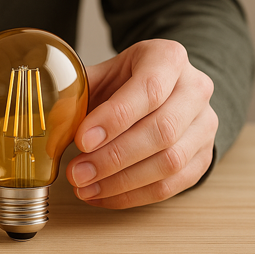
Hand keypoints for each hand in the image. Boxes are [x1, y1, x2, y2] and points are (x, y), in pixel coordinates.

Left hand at [66, 39, 217, 208]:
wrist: (161, 88)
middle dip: (113, 158)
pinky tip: (102, 195)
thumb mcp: (100, 75)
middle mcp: (195, 88)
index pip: (149, 89)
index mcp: (167, 58)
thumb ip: (76, 93)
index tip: (82, 140)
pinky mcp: (203, 155)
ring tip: (84, 188)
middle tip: (77, 173)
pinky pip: (172, 185)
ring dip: (121, 182)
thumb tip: (50, 122)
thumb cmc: (124, 81)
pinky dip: (133, 195)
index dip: (114, 118)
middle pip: (162, 130)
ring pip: (171, 162)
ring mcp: (205, 124)